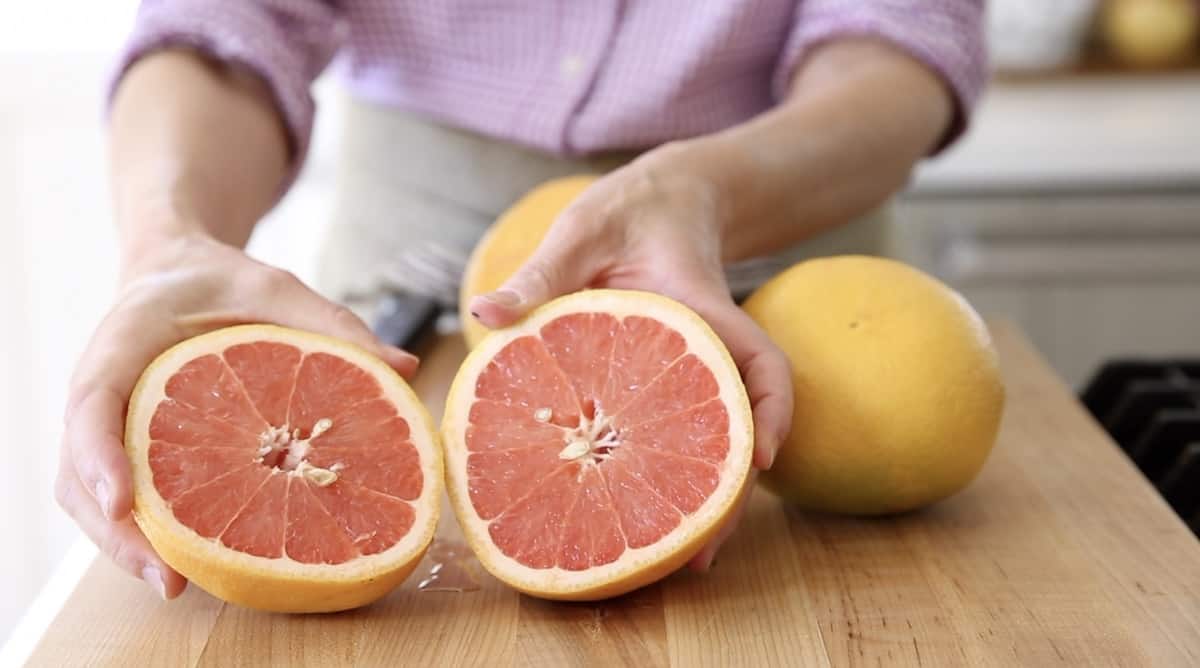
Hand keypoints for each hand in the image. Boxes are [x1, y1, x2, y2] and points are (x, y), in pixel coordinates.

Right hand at [56, 234, 417, 597]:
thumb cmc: (223, 282)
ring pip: (90, 497)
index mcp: (124, 343)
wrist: (180, 275)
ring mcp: (109, 427)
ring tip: (177, 586)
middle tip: (168, 577)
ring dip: (127, 546)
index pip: (92, 403)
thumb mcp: (278, 289)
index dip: (101, 455)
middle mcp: (104, 392)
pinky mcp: (128, 450)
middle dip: (118, 532)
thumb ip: (333, 325)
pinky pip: (123, 497)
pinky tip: (195, 563)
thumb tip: (404, 366)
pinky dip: (147, 532)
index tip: (124, 501)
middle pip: (79, 474)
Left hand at [469, 145, 793, 570]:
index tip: (759, 459)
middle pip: (741, 429)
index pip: (761, 364)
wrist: (655, 205)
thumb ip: (541, 272)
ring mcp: (691, 373)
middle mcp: (708, 352)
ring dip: (702, 500)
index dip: (770, 413)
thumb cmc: (623, 217)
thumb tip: (485, 314)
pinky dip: (671, 476)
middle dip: (730, 494)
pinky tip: (636, 512)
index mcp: (701, 312)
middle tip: (700, 555)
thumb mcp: (580, 234)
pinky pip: (679, 433)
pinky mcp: (668, 386)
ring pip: (713, 442)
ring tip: (678, 560)